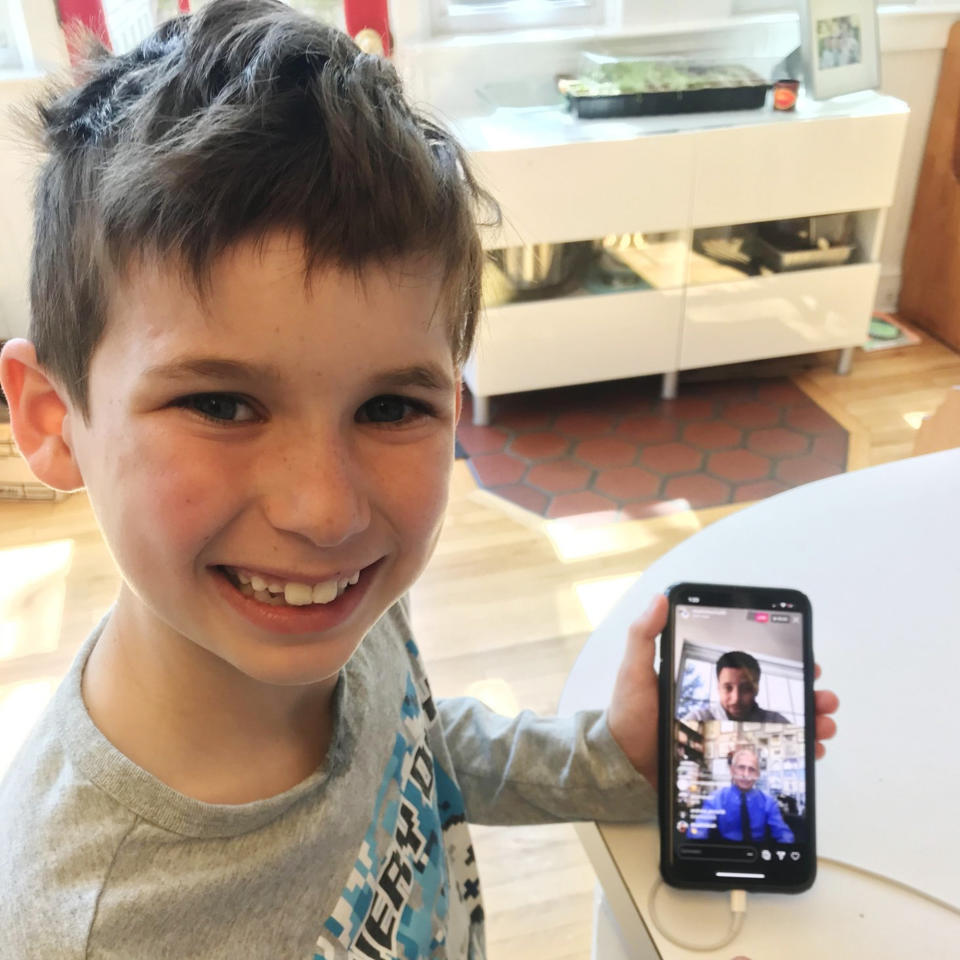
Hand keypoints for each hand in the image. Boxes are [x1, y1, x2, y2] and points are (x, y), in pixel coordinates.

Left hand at [606, 595, 839, 787]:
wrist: (622, 764)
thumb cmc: (629, 715)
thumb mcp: (633, 670)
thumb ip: (644, 635)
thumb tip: (659, 598)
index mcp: (705, 677)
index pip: (751, 664)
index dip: (781, 660)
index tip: (805, 656)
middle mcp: (722, 702)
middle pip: (774, 693)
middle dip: (807, 693)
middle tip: (824, 696)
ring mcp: (728, 730)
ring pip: (780, 723)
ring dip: (810, 720)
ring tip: (825, 722)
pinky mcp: (728, 758)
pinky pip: (770, 752)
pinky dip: (797, 751)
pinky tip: (813, 751)